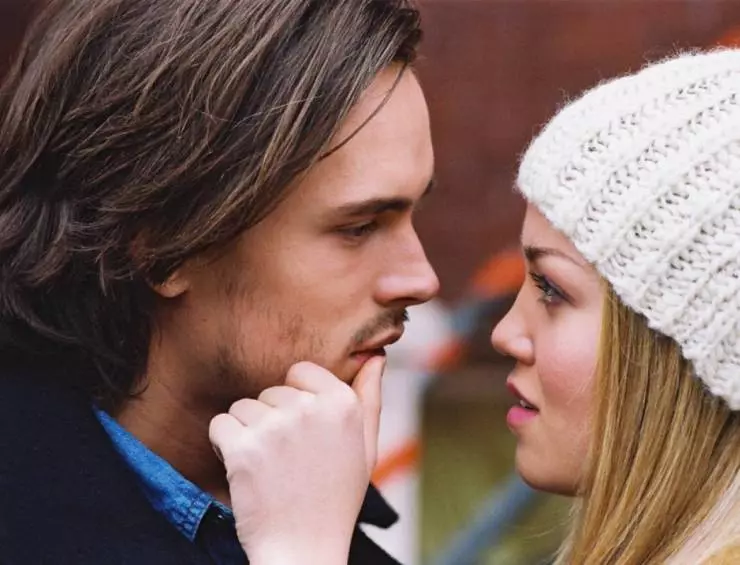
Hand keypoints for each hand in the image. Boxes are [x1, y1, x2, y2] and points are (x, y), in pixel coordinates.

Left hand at [209, 356, 384, 564]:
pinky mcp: (243, 448)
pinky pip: (221, 424)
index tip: (303, 433)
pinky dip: (225, 445)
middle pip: (271, 391)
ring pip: (244, 406)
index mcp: (343, 404)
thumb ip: (371, 399)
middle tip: (288, 460)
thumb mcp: (366, 449)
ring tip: (268, 468)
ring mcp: (276, 427)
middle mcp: (311, 409)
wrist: (304, 550)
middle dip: (273, 420)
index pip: (301, 371)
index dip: (296, 400)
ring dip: (248, 433)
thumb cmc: (335, 499)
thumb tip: (377, 357)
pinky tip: (246, 471)